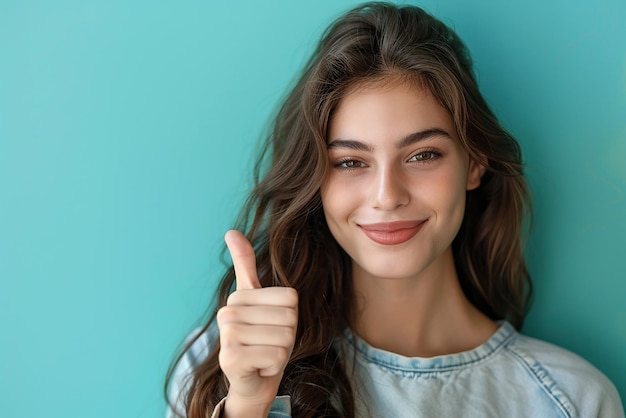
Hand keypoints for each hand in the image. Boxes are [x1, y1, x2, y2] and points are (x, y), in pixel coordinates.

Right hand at [217, 230, 297, 416]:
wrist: (252, 381)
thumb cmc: (261, 340)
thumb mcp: (260, 301)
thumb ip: (246, 266)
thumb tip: (231, 231)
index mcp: (240, 298)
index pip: (290, 298)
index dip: (290, 317)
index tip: (271, 327)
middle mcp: (228, 313)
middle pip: (289, 317)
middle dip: (287, 336)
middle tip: (268, 344)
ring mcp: (227, 336)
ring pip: (284, 337)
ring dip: (281, 352)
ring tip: (263, 355)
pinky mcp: (231, 358)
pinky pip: (276, 356)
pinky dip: (274, 365)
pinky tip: (258, 367)